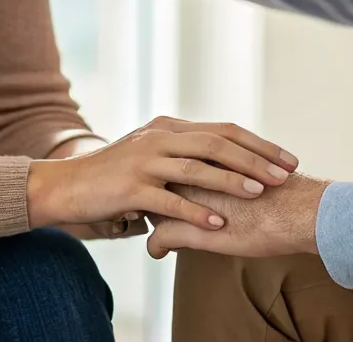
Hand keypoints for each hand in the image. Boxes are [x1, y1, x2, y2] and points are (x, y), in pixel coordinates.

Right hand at [26, 116, 299, 232]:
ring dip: (231, 180)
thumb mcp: (151, 155)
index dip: (258, 144)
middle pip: (217, 143)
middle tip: (284, 174)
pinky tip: (218, 224)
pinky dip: (196, 212)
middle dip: (255, 159)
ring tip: (259, 192)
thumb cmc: (113, 176)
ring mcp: (144, 162)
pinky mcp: (130, 188)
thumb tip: (224, 161)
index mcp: (169, 128)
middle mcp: (159, 138)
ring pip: (196, 167)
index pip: (224, 130)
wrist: (65, 186)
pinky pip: (169, 200)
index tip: (287, 159)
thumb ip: (183, 154)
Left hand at [145, 174, 329, 260]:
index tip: (161, 178)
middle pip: (156, 179)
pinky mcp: (192, 231)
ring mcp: (190, 203)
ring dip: (149, 217)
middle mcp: (193, 175)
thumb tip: (234, 173)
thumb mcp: (254, 171)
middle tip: (145, 200)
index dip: (166, 168)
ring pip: (153, 208)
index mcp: (208, 159)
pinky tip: (158, 252)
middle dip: (150, 189)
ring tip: (147, 224)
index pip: (173, 158)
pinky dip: (158, 247)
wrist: (298, 210)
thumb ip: (236, 169)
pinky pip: (162, 239)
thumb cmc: (285, 193)